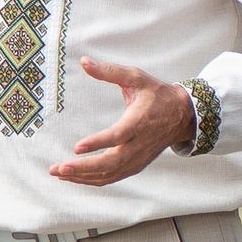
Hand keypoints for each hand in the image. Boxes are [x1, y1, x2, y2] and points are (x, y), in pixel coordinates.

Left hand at [50, 57, 195, 186]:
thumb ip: (109, 71)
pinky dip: (92, 180)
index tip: (77, 147)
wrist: (183, 116)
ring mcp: (137, 158)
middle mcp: (138, 144)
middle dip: (82, 168)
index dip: (98, 143)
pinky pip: (112, 177)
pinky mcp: (135, 165)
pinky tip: (75, 177)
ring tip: (59, 173)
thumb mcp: (136, 77)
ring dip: (82, 177)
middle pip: (110, 163)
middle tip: (59, 168)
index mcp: (138, 122)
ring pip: (109, 174)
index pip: (117, 136)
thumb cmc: (157, 94)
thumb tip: (84, 62)